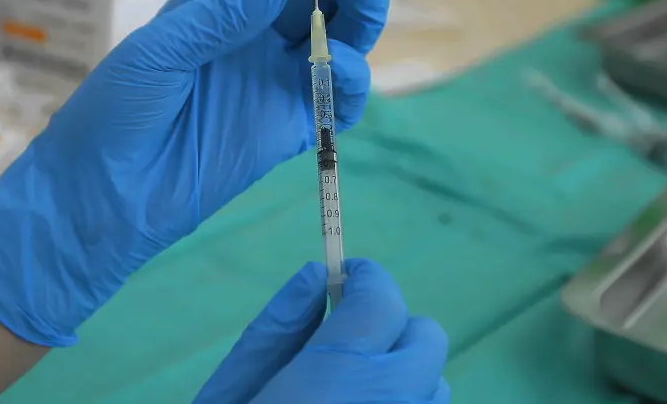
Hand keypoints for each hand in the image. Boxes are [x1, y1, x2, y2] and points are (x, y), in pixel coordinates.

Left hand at [0, 0, 391, 345]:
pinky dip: (349, 75)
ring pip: (339, 22)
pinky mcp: (290, 119)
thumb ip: (223, 12)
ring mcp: (275, 70)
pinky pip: (338, 91)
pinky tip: (339, 64)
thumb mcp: (158, 49)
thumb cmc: (112, 111)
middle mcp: (252, 23)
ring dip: (360, 0)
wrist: (103, 195)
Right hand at [195, 259, 449, 403]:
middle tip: (344, 344)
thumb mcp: (232, 390)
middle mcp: (393, 401)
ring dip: (402, 378)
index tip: (342, 278)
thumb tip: (318, 275)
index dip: (363, 278)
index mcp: (341, 372)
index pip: (381, 295)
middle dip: (390, 328)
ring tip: (351, 394)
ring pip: (434, 385)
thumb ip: (278, 328)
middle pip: (426, 337)